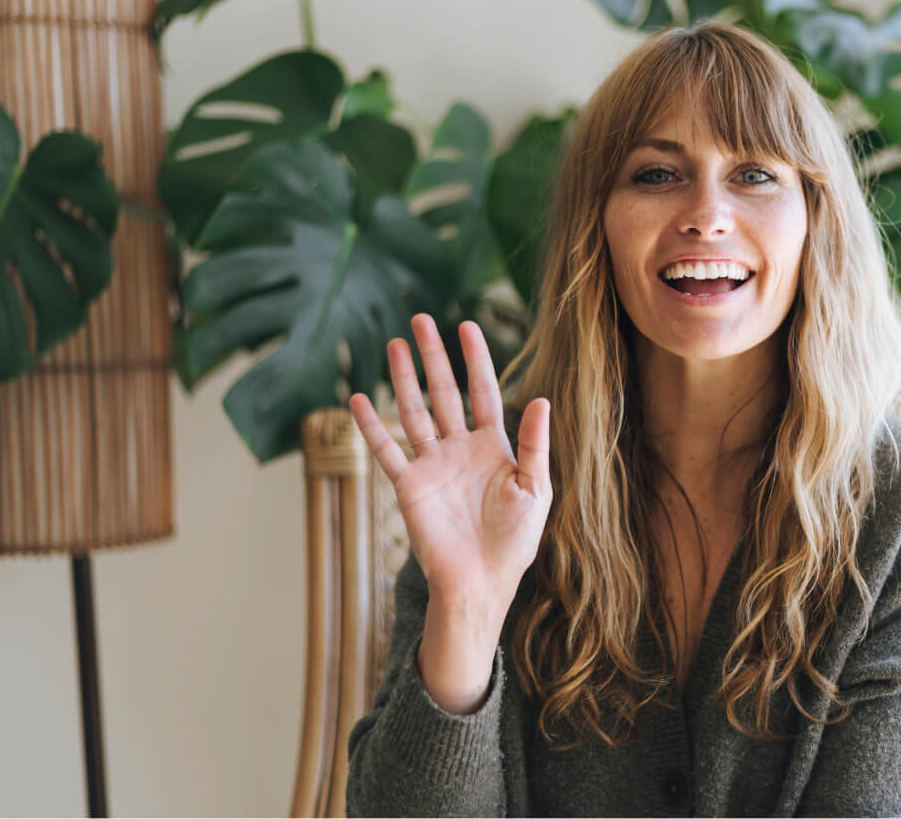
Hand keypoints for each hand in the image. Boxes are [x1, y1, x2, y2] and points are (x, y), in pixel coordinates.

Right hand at [347, 314, 551, 623]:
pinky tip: (359, 399)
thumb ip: (535, 445)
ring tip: (394, 344)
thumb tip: (541, 399)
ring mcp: (431, 465)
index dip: (476, 359)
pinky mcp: (408, 486)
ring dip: (403, 378)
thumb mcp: (535, 490)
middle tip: (421, 319)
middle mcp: (459, 449)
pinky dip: (371, 426)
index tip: (467, 325)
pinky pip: (386, 450)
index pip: (483, 392)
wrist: (481, 581)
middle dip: (434, 356)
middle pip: (443, 392)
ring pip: (413, 411)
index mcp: (494, 447)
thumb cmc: (514, 541)